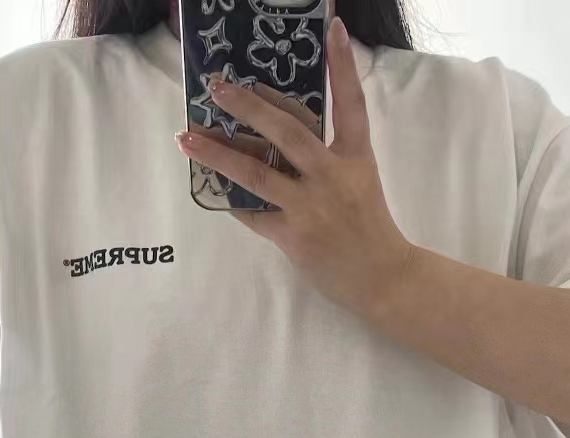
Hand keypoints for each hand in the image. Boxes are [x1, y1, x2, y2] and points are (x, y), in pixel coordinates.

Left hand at [176, 16, 416, 321]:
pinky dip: (231, 200)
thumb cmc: (368, 227)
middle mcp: (333, 176)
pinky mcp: (294, 236)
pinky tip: (209, 184)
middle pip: (287, 131)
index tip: (333, 27)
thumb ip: (327, 158)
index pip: (351, 103)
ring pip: (257, 173)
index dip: (342, 65)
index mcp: (355, 157)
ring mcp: (312, 207)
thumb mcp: (359, 181)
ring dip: (218, 153)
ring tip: (187, 137)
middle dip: (249, 106)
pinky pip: (253, 213)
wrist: (382, 278)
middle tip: (218, 86)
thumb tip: (275, 138)